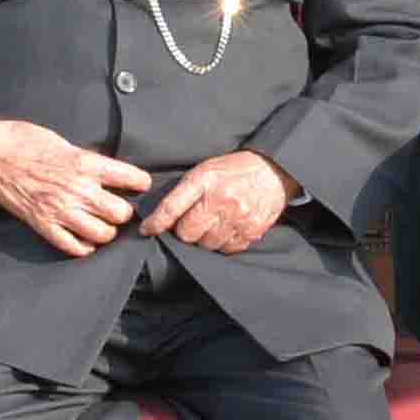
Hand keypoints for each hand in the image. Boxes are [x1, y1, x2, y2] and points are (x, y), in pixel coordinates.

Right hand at [0, 121, 155, 259]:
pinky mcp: (43, 225)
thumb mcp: (64, 143)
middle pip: (121, 213)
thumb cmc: (25, 141)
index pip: (131, 178)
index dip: (140, 183)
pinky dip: (84, 246)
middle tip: (118, 208)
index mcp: (84, 163)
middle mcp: (76, 189)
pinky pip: (74, 247)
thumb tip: (108, 173)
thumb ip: (87, 161)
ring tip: (101, 224)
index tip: (139, 184)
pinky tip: (84, 238)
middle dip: (123, 211)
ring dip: (106, 230)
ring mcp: (59, 210)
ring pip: (103, 234)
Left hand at [139, 151, 291, 254]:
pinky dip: (225, 243)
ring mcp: (238, 216)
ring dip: (206, 239)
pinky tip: (229, 228)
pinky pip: (228, 249)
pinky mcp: (252, 230)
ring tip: (215, 223)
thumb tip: (161, 218)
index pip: (172, 207)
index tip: (147, 230)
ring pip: (208, 245)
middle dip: (186, 231)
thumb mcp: (206, 170)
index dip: (156, 223)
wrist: (273, 171)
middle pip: (188, 233)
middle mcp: (221, 198)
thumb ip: (185, 192)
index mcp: (205, 180)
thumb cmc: (234, 170)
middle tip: (194, 222)